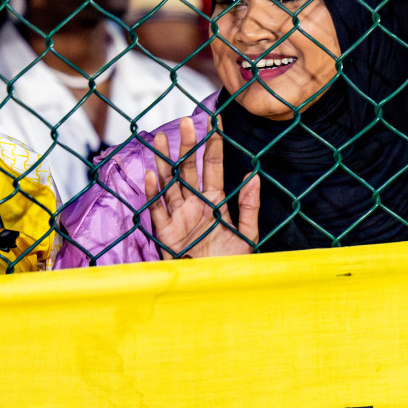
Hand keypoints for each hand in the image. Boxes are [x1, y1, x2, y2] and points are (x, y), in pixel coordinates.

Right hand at [143, 117, 260, 258]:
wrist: (216, 286)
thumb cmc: (233, 262)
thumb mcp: (247, 233)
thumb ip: (249, 205)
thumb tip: (254, 176)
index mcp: (215, 201)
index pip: (213, 167)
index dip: (213, 145)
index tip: (214, 122)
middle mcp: (194, 204)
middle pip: (188, 169)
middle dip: (186, 146)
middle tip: (185, 121)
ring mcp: (178, 216)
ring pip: (169, 183)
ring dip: (165, 161)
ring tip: (161, 138)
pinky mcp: (165, 233)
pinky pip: (157, 209)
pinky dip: (154, 193)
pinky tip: (153, 174)